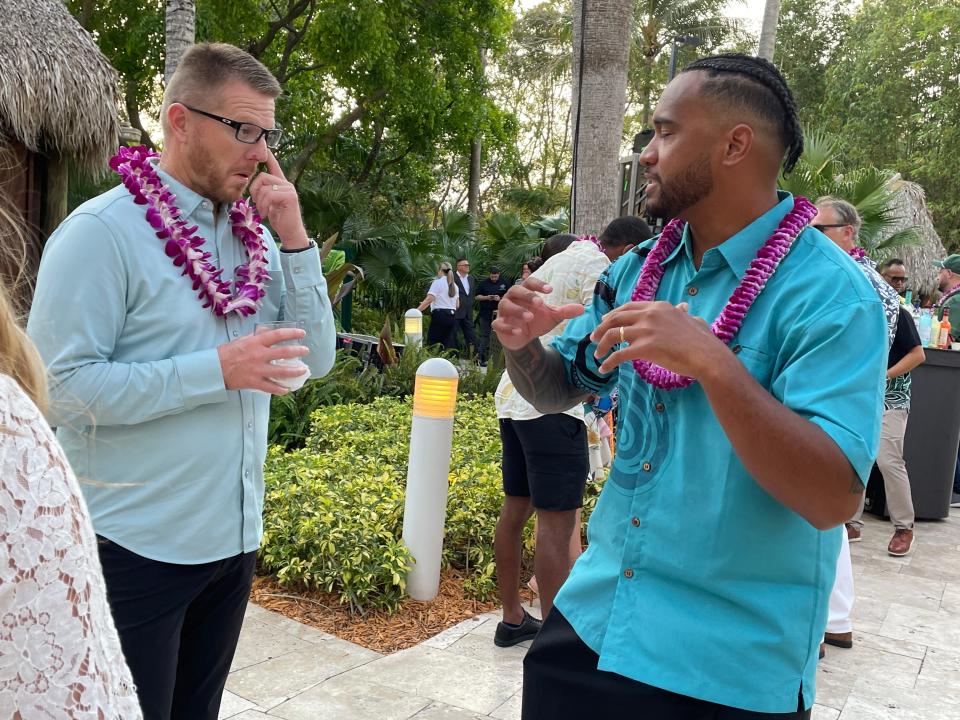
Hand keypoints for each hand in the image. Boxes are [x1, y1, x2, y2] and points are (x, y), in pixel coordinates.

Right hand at [218, 328, 308, 394]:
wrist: (213, 369)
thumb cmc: (226, 353)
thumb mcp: (241, 341)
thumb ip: (255, 337)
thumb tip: (266, 332)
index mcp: (256, 342)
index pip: (278, 335)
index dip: (292, 333)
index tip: (301, 333)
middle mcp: (259, 355)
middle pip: (284, 352)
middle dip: (298, 351)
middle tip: (306, 351)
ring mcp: (257, 370)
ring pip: (281, 371)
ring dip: (294, 371)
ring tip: (303, 370)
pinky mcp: (253, 382)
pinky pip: (270, 387)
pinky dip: (280, 389)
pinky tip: (287, 390)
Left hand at [248, 152, 309, 248]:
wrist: (291, 232)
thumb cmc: (279, 219)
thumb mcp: (269, 204)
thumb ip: (264, 193)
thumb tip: (254, 186)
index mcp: (281, 184)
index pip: (274, 166)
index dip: (268, 157)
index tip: (265, 147)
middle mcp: (286, 184)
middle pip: (262, 177)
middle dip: (255, 191)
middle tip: (257, 204)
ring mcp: (289, 189)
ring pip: (264, 187)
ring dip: (259, 202)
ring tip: (263, 211)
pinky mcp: (289, 196)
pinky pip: (269, 195)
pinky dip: (264, 205)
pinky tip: (266, 214)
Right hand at [492, 277, 583, 349]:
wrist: (523, 338)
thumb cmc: (536, 321)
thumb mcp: (552, 317)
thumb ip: (564, 312)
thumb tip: (582, 308)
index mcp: (525, 292)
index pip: (529, 282)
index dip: (538, 284)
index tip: (550, 290)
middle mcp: (512, 298)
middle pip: (515, 290)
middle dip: (527, 296)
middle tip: (540, 303)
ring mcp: (503, 312)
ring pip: (505, 306)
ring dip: (518, 310)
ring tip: (530, 317)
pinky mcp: (499, 325)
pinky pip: (499, 324)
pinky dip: (508, 327)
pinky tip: (519, 331)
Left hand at [590, 301, 728, 374]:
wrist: (708, 356)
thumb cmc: (703, 341)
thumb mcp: (692, 320)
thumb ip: (683, 313)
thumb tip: (684, 308)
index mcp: (658, 307)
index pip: (628, 307)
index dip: (613, 315)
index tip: (605, 323)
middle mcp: (650, 315)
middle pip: (615, 318)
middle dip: (601, 328)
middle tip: (593, 337)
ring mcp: (646, 330)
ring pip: (613, 335)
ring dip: (601, 344)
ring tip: (597, 354)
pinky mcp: (645, 348)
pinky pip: (619, 354)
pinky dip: (608, 362)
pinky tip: (604, 368)